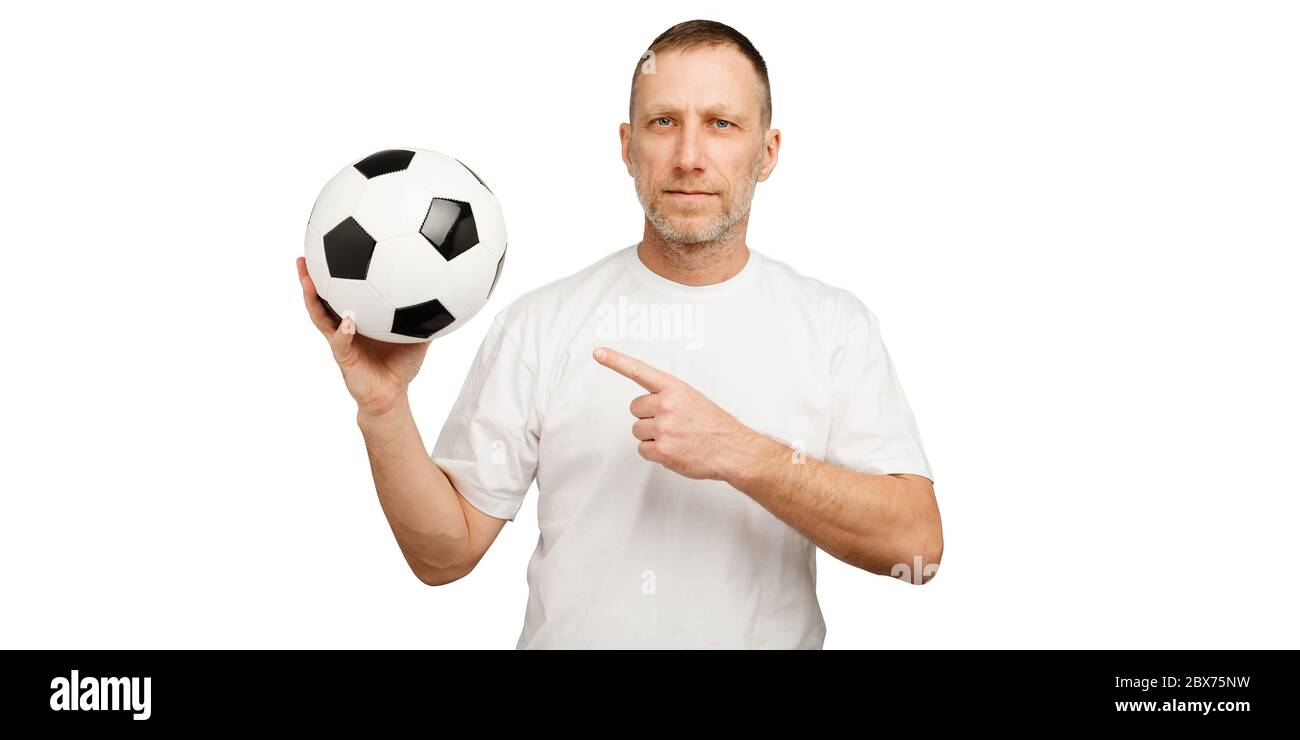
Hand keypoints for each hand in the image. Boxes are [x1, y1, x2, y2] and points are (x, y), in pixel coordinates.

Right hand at [298, 257, 429, 415]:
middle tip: (303, 256)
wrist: (392, 395)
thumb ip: (427, 315)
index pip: (342, 290)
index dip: (333, 271)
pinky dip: (342, 332)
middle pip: (321, 297)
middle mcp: (344, 325)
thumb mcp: (418, 336)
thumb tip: (445, 292)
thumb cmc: (401, 365)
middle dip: (310, 278)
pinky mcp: (344, 357)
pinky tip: (347, 321)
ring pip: (319, 316)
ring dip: (311, 297)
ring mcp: (340, 340)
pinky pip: (340, 342)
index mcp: (358, 317)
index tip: (328, 248)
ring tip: (307, 279)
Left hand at [593, 346, 757, 480]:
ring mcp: (663, 428)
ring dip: (651, 436)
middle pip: (635, 408)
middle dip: (648, 416)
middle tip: (670, 423)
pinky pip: (643, 449)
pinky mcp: (662, 450)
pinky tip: (674, 450)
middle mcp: (667, 405)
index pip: (639, 370)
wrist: (732, 449)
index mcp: (674, 388)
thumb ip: (668, 397)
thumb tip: (648, 406)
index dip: (615, 361)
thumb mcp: (692, 399)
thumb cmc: (714, 425)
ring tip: (675, 437)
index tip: (598, 353)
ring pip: (638, 430)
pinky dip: (654, 453)